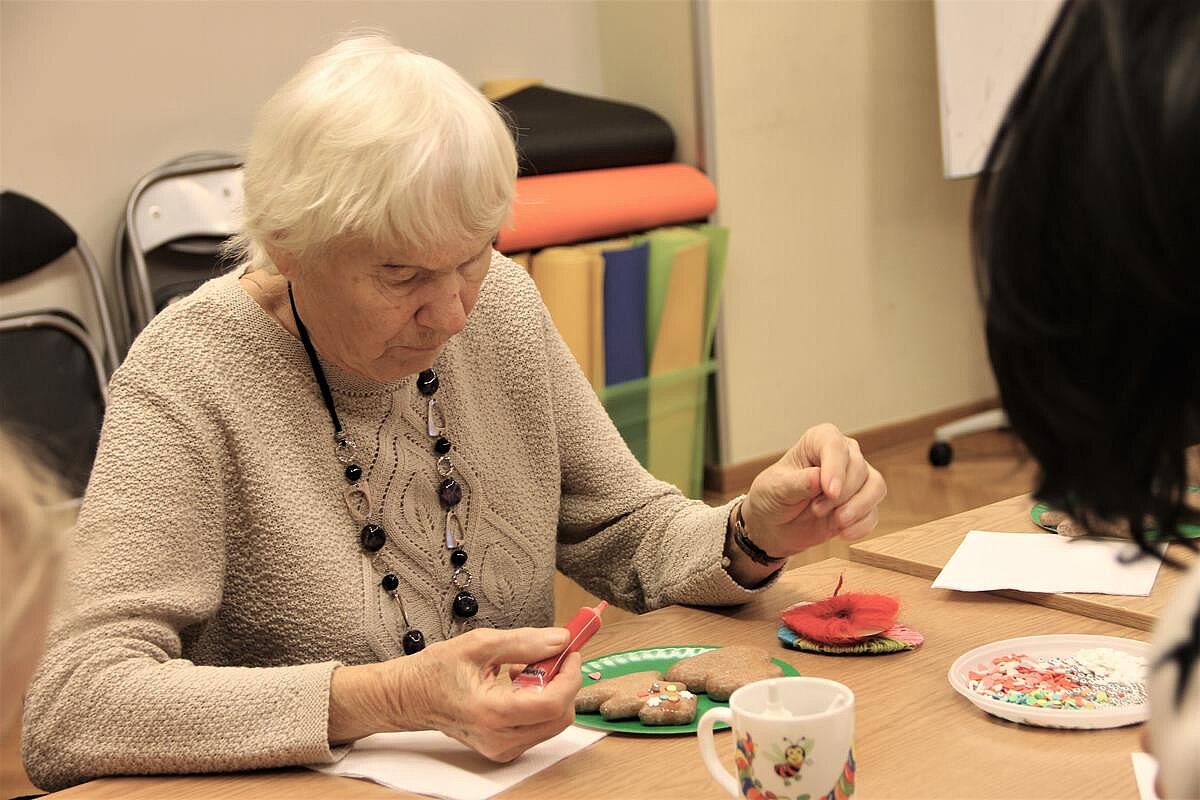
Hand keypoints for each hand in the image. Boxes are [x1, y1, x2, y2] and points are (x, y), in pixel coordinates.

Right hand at [395, 627, 580, 761]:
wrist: (410, 697)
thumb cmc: (435, 672)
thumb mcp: (479, 644)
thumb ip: (525, 642)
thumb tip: (559, 640)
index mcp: (491, 713)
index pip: (552, 702)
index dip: (569, 674)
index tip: (570, 652)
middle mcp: (499, 738)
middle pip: (559, 716)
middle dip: (563, 682)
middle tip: (550, 656)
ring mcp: (502, 748)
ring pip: (553, 723)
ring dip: (551, 692)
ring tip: (523, 670)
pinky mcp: (504, 749)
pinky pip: (539, 728)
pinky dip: (539, 704)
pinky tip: (518, 685)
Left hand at [742, 423, 885, 556]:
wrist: (775, 525)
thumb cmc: (773, 497)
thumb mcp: (776, 488)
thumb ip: (798, 483)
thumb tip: (818, 478)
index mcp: (818, 441)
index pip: (834, 445)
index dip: (835, 468)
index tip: (829, 491)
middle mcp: (843, 455)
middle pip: (859, 468)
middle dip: (840, 495)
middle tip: (816, 510)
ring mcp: (856, 479)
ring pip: (875, 487)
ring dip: (857, 508)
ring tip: (835, 522)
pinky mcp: (862, 504)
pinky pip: (873, 513)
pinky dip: (861, 526)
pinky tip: (842, 533)